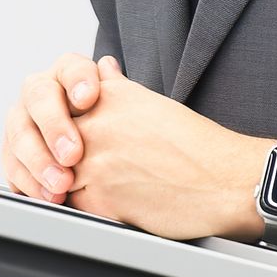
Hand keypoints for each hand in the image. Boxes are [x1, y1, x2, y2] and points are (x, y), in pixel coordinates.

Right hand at [1, 52, 108, 201]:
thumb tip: (108, 67)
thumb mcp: (122, 110)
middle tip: (72, 154)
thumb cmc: (118, 131)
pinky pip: (12, 165)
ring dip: (39, 162)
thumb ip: (116, 91)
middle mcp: (40, 92)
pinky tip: (48, 195)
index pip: (70, 68)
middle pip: (38, 98)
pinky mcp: (14, 152)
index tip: (89, 98)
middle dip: (54, 127)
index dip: (78, 81)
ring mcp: (23, 120)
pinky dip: (30, 183)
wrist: (106, 157)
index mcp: (67, 74)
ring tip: (61, 184)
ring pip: (19, 133)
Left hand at [64, 60, 275, 241]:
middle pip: (49, 141)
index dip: (56, 129)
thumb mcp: (152, 102)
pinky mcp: (100, 197)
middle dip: (54, 159)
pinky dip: (81, 209)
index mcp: (106, 94)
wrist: (227, 181)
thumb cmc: (197, 147)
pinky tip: (105, 206)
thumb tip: (102, 67)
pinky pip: (71, 205)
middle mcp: (96, 122)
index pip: (53, 106)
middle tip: (72, 171)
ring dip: (65, 186)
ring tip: (93, 191)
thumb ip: (116, 88)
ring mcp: (94, 160)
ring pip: (53, 175)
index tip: (67, 140)